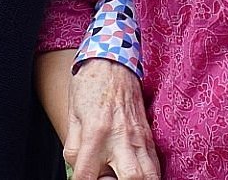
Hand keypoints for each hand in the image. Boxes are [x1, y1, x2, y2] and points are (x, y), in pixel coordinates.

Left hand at [63, 58, 159, 179]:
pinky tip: (138, 175)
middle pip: (131, 178)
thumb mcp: (72, 116)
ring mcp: (138, 137)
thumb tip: (79, 171)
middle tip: (107, 179)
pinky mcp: (149, 136)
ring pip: (150, 175)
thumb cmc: (88, 86)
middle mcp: (120, 138)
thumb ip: (74, 148)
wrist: (111, 60)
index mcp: (95, 133)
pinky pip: (155, 164)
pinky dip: (148, 175)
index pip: (86, 175)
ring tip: (125, 178)